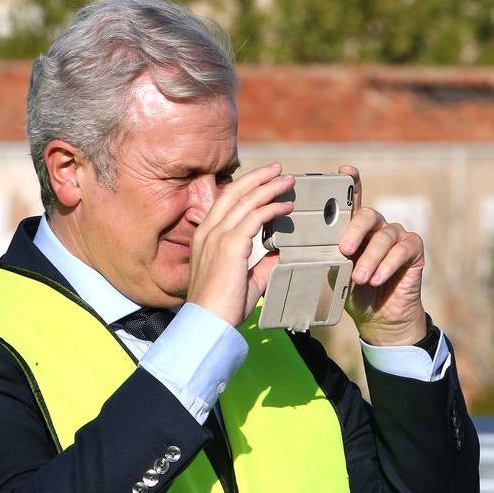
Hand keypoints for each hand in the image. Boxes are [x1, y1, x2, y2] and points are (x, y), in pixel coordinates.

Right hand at [188, 163, 294, 325]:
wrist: (209, 323)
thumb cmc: (223, 307)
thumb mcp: (245, 280)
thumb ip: (261, 265)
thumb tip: (278, 253)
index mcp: (206, 237)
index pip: (226, 202)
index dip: (245, 188)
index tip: (264, 181)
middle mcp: (208, 231)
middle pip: (234, 192)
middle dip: (258, 177)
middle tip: (278, 169)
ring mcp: (217, 236)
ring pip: (246, 200)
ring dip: (269, 187)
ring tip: (288, 181)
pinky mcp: (230, 244)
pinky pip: (254, 217)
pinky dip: (272, 208)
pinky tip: (286, 207)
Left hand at [337, 164, 427, 346]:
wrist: (380, 319)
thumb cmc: (353, 293)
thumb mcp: (335, 275)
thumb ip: (326, 259)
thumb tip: (305, 255)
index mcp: (355, 227)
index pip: (353, 199)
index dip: (351, 182)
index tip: (345, 170)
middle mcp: (377, 226)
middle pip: (368, 215)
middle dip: (354, 231)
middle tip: (344, 250)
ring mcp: (397, 235)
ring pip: (384, 236)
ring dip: (370, 258)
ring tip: (360, 278)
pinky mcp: (414, 249)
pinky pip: (402, 250)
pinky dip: (388, 265)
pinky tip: (377, 278)